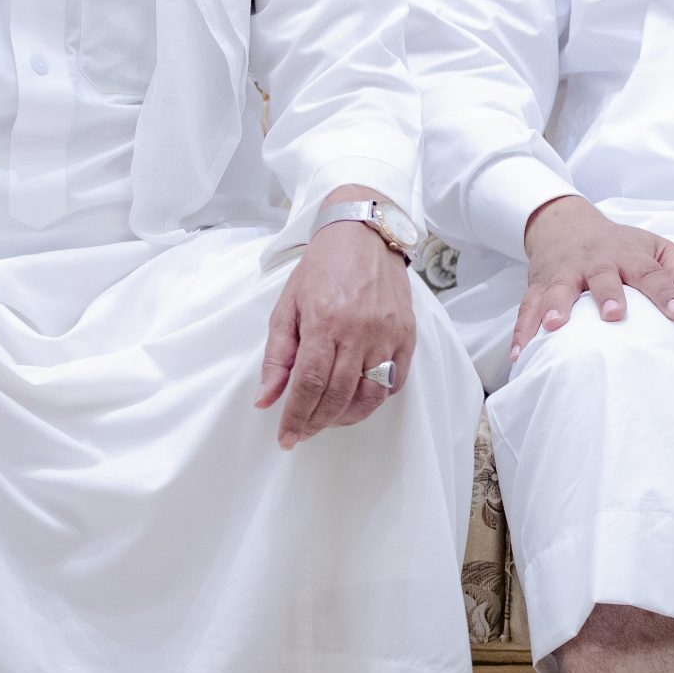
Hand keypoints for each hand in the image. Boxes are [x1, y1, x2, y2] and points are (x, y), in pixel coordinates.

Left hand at [256, 190, 417, 449]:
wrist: (363, 234)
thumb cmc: (322, 268)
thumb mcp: (287, 306)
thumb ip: (277, 356)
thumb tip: (266, 399)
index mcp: (324, 321)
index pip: (308, 384)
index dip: (296, 417)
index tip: (286, 437)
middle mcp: (359, 330)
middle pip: (339, 395)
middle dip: (317, 422)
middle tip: (303, 432)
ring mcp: (387, 333)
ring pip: (370, 394)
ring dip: (348, 416)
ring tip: (329, 419)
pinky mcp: (407, 333)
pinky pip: (395, 379)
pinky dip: (376, 397)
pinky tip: (358, 398)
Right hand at [513, 196, 673, 357]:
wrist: (565, 223)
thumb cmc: (617, 244)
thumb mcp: (654, 247)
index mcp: (628, 255)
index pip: (651, 273)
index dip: (667, 292)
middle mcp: (596, 262)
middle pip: (602, 277)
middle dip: (607, 295)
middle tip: (614, 315)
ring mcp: (564, 273)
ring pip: (558, 289)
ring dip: (555, 308)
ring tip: (555, 327)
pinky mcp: (538, 285)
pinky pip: (527, 308)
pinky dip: (522, 331)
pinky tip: (520, 354)